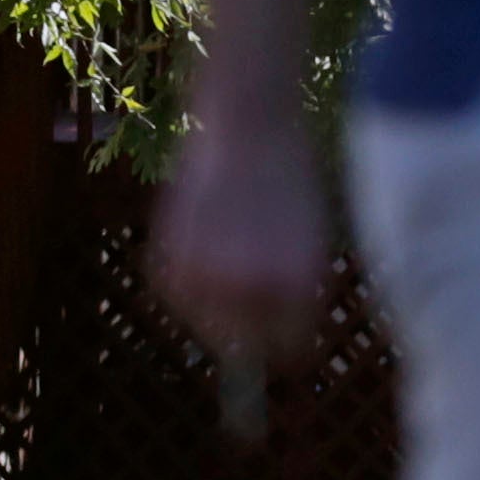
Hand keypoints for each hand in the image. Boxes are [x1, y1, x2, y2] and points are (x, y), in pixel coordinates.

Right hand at [153, 101, 330, 382]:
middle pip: (242, 344)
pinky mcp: (168, 259)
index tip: (281, 335)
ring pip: (203, 322)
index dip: (286, 341)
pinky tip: (200, 242)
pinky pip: (173, 293)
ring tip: (226, 255)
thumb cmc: (289, 185)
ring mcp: (203, 277)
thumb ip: (294, 294)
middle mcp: (248, 291)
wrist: (251, 132)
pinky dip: (183, 278)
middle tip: (246, 288)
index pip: (289, 348)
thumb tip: (275, 341)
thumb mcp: (312, 246)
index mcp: (293, 290)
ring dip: (212, 302)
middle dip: (248, 326)